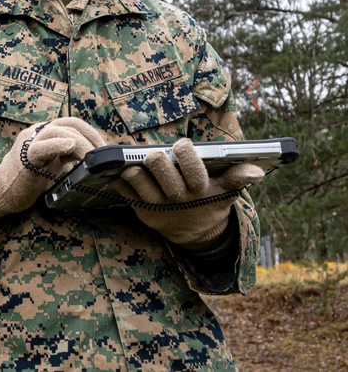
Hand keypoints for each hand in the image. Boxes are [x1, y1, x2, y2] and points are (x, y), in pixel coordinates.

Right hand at [0, 117, 104, 220]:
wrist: (3, 193)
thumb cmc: (29, 180)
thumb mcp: (52, 163)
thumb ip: (67, 154)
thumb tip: (94, 157)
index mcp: (44, 133)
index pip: (72, 123)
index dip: (91, 132)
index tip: (105, 148)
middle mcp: (37, 133)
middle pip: (69, 124)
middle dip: (90, 137)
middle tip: (104, 155)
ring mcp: (30, 143)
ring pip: (59, 131)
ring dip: (81, 143)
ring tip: (92, 158)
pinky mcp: (26, 157)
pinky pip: (43, 146)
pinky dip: (58, 144)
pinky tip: (70, 145)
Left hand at [115, 138, 264, 248]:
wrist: (193, 231)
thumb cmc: (210, 200)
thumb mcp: (227, 191)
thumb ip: (238, 178)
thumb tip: (257, 171)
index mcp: (200, 190)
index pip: (192, 168)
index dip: (185, 153)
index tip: (182, 145)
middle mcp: (177, 197)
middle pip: (159, 167)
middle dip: (157, 157)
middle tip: (156, 154)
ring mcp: (157, 205)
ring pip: (137, 178)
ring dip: (135, 167)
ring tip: (136, 161)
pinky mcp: (141, 209)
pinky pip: (123, 189)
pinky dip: (120, 178)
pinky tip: (119, 169)